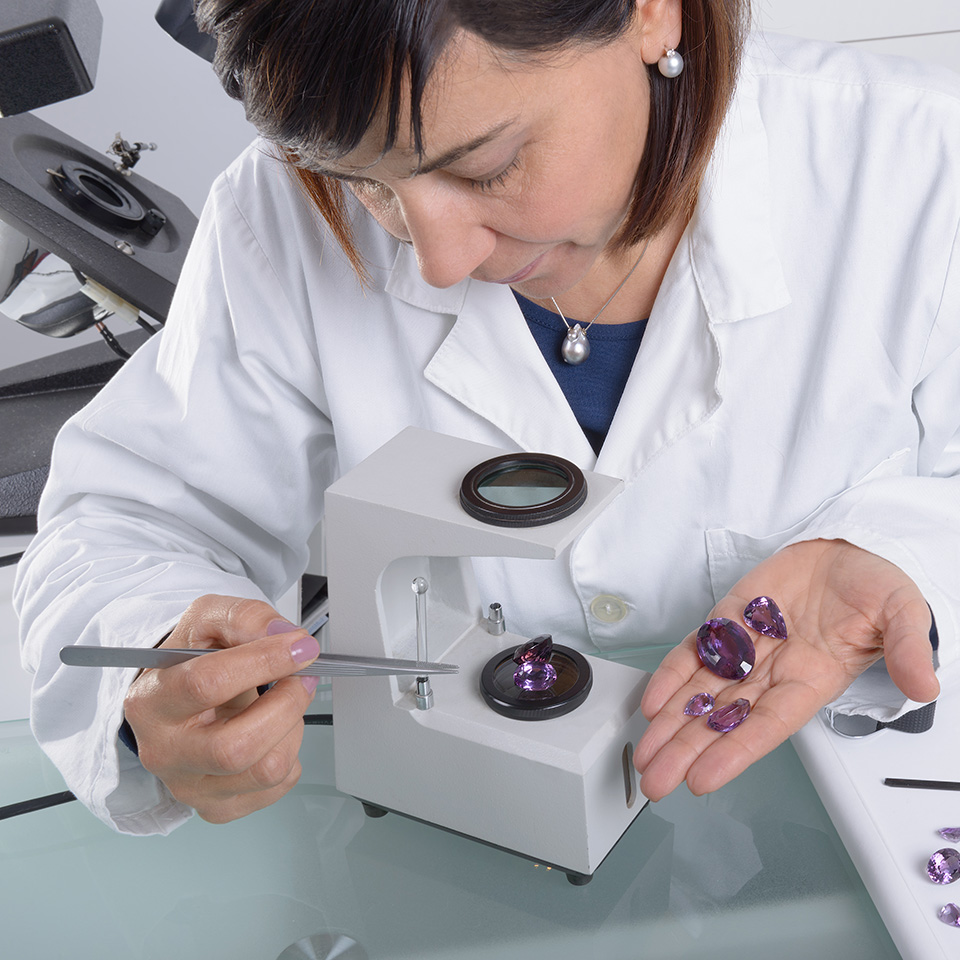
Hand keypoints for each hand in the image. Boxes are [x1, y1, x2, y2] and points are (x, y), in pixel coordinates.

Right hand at [123, 595, 319, 822]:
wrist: (178, 697)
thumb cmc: (191, 660)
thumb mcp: (207, 620)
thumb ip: (244, 617)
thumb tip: (284, 635)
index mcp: (152, 700)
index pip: (207, 684)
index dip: (264, 661)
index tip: (300, 647)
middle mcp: (164, 751)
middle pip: (236, 747)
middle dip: (286, 704)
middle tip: (301, 677)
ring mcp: (190, 786)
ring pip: (264, 771)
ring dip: (293, 728)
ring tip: (285, 703)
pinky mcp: (219, 806)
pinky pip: (277, 787)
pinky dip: (291, 753)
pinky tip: (275, 731)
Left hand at [634, 539, 939, 801]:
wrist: (846, 548)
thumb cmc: (872, 585)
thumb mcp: (901, 611)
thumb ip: (906, 647)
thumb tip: (924, 684)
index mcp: (813, 679)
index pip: (768, 725)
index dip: (734, 752)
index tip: (703, 778)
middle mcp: (773, 671)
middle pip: (724, 719)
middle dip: (687, 750)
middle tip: (655, 781)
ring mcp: (746, 648)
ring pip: (701, 693)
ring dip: (671, 723)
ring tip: (645, 755)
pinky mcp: (727, 621)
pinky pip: (694, 652)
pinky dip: (671, 675)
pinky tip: (651, 701)